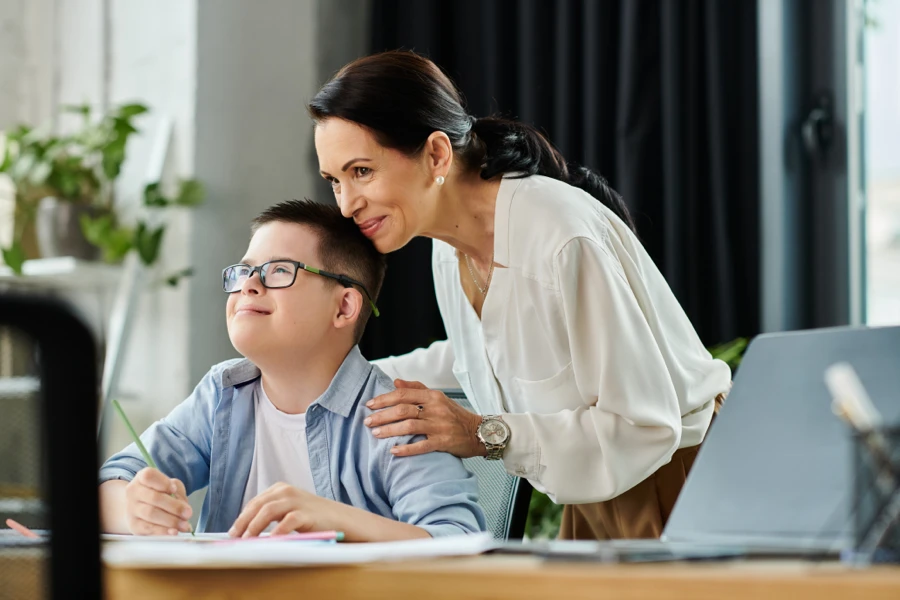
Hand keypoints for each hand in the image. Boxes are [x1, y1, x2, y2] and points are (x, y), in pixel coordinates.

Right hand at [124, 468, 191, 535]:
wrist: (140, 507)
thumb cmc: (159, 493)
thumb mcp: (170, 486)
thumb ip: (178, 492)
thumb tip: (183, 507)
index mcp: (142, 478)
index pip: (149, 476)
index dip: (163, 483)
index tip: (174, 490)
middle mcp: (134, 492)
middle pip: (153, 497)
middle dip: (174, 507)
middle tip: (188, 513)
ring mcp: (131, 509)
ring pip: (150, 514)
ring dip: (170, 521)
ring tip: (184, 525)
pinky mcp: (133, 525)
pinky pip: (147, 529)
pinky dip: (162, 531)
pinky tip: (173, 532)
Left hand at [229, 483, 342, 537]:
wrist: (340, 518)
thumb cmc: (312, 517)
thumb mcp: (288, 510)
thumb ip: (271, 515)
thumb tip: (246, 531)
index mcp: (279, 489)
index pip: (254, 503)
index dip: (241, 518)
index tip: (232, 533)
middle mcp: (286, 491)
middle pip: (257, 505)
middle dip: (243, 523)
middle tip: (234, 538)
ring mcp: (296, 500)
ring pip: (268, 511)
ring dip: (254, 527)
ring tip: (247, 541)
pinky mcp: (306, 513)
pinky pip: (287, 521)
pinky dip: (276, 531)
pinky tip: (269, 541)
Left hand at [364, 380, 486, 458]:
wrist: (479, 432)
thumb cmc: (454, 415)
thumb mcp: (438, 397)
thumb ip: (416, 388)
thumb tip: (395, 382)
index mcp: (433, 396)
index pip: (404, 394)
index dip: (384, 399)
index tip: (370, 404)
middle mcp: (436, 409)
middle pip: (403, 410)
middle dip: (382, 415)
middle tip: (367, 421)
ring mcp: (439, 426)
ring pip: (409, 426)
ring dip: (389, 430)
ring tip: (375, 433)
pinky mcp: (443, 442)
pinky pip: (422, 446)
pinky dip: (406, 449)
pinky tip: (393, 451)